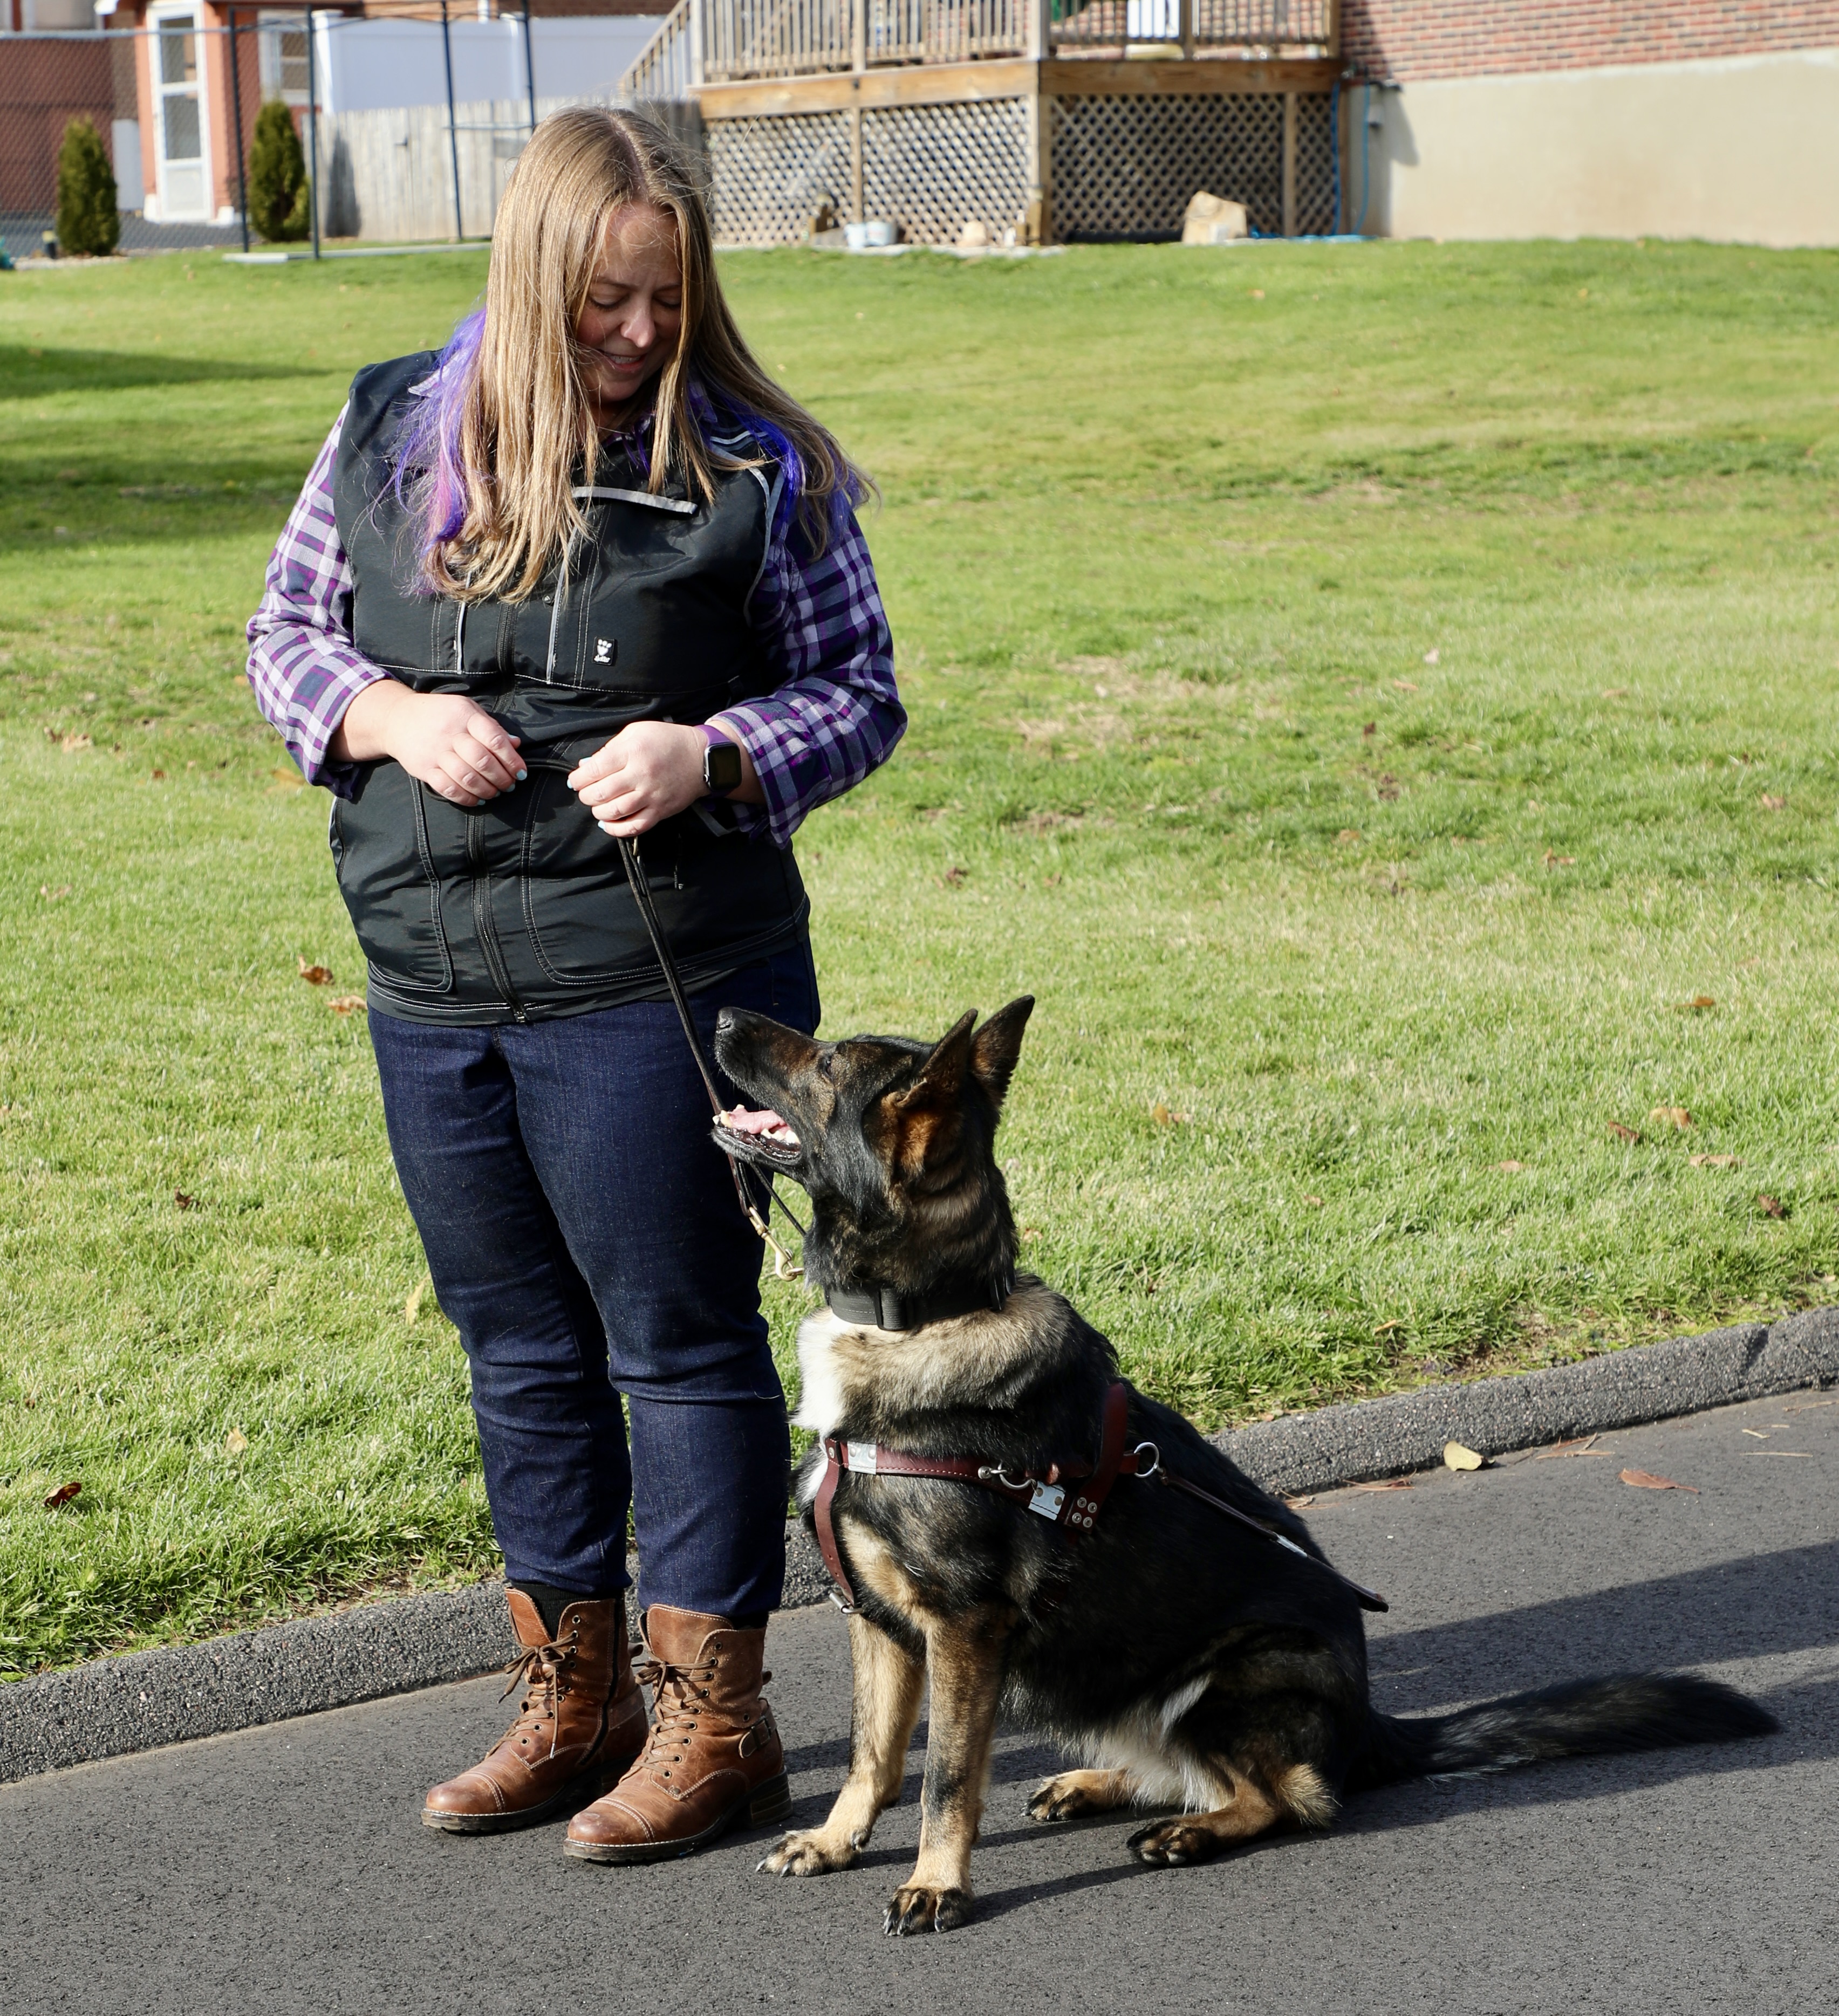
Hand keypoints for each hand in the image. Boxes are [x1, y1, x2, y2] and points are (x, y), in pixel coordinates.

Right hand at [331, 682, 523, 806]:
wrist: (398, 718)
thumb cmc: (441, 715)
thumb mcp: (467, 710)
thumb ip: (491, 727)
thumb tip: (516, 744)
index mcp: (465, 715)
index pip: (494, 739)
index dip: (512, 760)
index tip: (521, 772)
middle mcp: (450, 733)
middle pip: (482, 761)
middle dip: (502, 778)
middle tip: (509, 785)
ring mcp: (435, 752)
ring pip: (466, 777)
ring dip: (487, 790)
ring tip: (495, 793)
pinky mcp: (424, 768)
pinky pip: (448, 788)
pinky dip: (466, 798)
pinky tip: (477, 799)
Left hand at [568, 721, 709, 836]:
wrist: (701, 758)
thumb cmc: (667, 741)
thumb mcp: (636, 732)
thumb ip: (610, 748)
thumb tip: (586, 766)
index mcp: (632, 751)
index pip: (595, 770)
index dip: (578, 778)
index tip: (575, 780)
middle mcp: (641, 775)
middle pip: (601, 793)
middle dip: (586, 795)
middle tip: (586, 792)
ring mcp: (651, 795)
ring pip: (615, 811)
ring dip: (598, 812)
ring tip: (597, 806)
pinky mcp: (660, 811)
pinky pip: (635, 827)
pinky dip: (617, 830)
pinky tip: (608, 824)